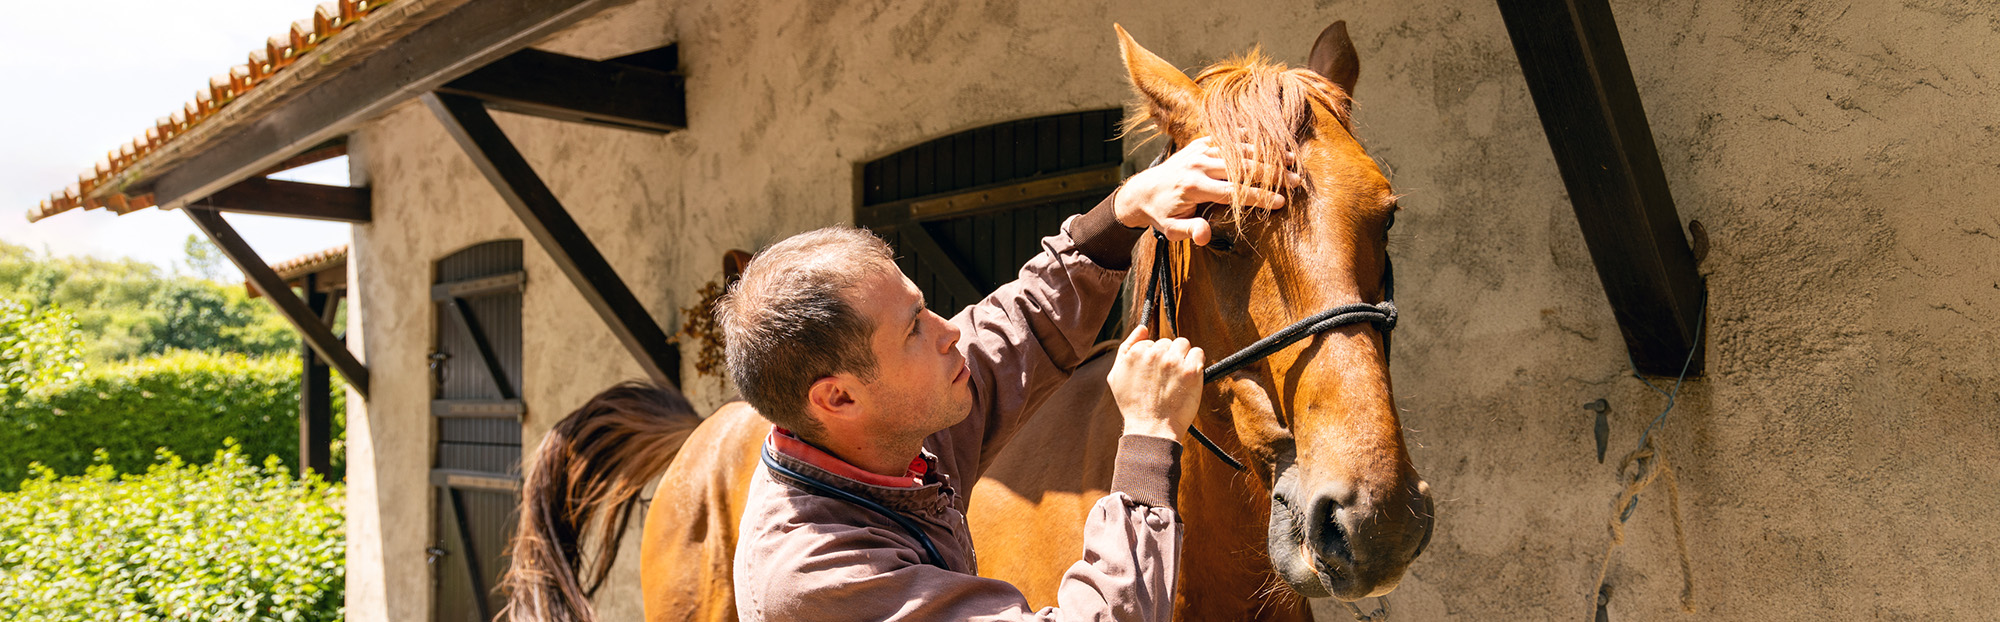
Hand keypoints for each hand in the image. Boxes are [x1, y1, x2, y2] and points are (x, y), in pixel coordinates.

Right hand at [1106, 326, 1205, 440]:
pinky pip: (1198, 353)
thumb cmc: (1133, 405)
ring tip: (1177, 377)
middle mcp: (1155, 353)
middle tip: (1165, 379)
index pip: (1150, 342)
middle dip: (1167, 357)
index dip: (1153, 359)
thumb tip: (1142, 327)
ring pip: (1183, 344)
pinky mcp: (1192, 370)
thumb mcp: (1116, 376)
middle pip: (1167, 342)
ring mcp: (1174, 361)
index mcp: (1135, 353)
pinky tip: (1188, 377)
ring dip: (1182, 356)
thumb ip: (1126, 348)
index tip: (1154, 375)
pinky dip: (1196, 363)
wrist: (1152, 429)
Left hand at [1112, 136, 1299, 245]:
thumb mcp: (1171, 230)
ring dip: (1267, 155)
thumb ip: (1190, 232)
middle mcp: (1198, 165)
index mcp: (1193, 187)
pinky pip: (1230, 138)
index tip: (1281, 202)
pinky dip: (1252, 140)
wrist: (1144, 189)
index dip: (1259, 197)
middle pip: (1242, 168)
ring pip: (1240, 150)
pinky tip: (1272, 143)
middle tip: (1296, 181)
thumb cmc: (1162, 213)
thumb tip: (1205, 235)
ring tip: (1291, 161)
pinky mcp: (1201, 142)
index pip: (1233, 192)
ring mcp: (1200, 150)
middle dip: (1271, 174)